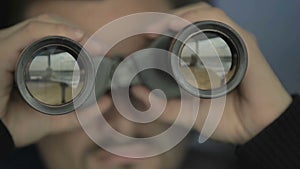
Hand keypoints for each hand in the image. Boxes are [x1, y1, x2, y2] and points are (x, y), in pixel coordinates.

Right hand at [0, 14, 109, 146]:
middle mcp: (18, 50)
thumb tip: (106, 102)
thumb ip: (80, 114)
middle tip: (100, 47)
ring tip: (92, 44)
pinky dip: (53, 30)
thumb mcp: (55, 118)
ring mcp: (10, 47)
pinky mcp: (3, 51)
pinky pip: (28, 32)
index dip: (79, 40)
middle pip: (50, 28)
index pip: (54, 38)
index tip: (101, 50)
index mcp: (28, 60)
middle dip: (78, 33)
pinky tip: (75, 36)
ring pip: (42, 25)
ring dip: (70, 30)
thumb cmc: (18, 125)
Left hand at [132, 3, 291, 143]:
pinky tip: (182, 28)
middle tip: (150, 30)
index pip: (186, 28)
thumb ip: (162, 106)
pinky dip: (201, 21)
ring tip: (162, 27)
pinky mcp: (246, 46)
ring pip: (207, 14)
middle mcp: (223, 44)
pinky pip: (223, 24)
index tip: (146, 35)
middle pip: (195, 16)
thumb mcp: (186, 113)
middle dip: (169, 18)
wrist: (256, 131)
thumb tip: (136, 91)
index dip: (165, 27)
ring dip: (182, 16)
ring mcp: (234, 43)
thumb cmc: (226, 119)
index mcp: (209, 55)